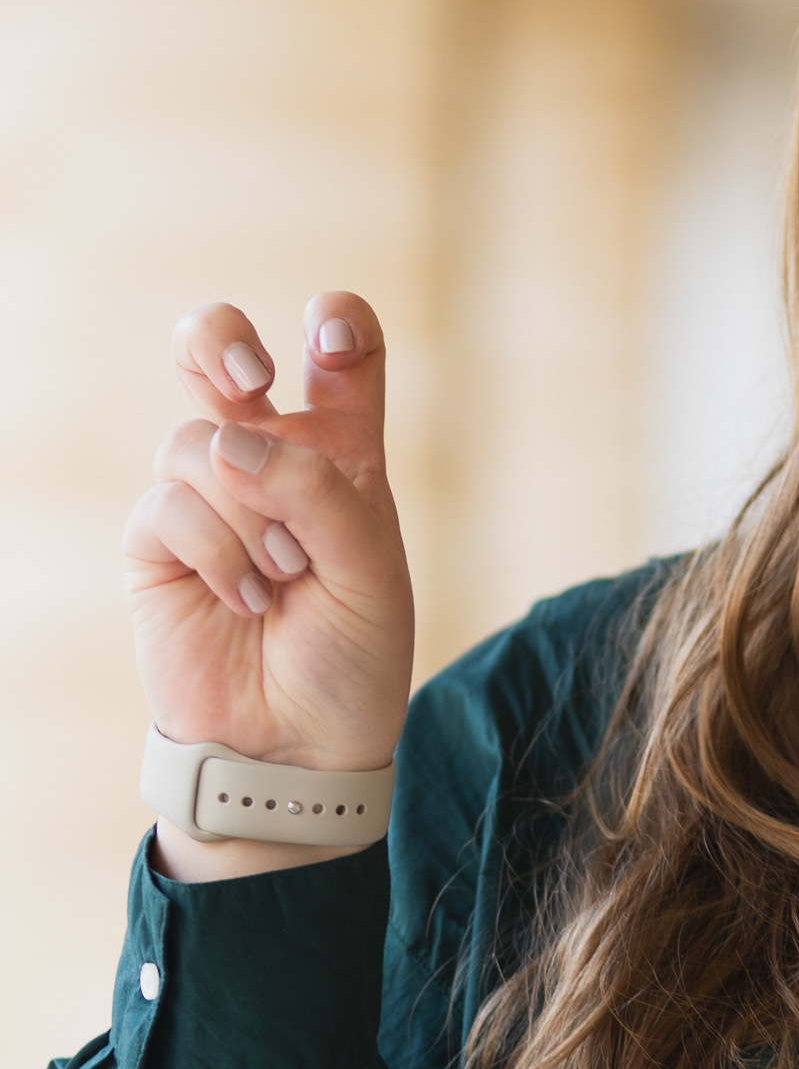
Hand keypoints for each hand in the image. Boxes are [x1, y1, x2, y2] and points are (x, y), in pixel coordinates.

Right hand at [124, 295, 414, 875]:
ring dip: (250, 510)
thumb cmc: (354, 657)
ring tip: (285, 576)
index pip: (339, 358)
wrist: (297, 744)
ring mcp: (207, 497)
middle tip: (251, 376)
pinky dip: (216, 550)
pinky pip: (169, 503)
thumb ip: (319, 492)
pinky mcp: (156, 540)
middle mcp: (271, 462)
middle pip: (219, 351)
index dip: (336, 324)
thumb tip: (232, 438)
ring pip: (198, 441)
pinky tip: (247, 599)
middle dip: (220, 340)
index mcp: (343, 456)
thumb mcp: (371, 570)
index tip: (329, 328)